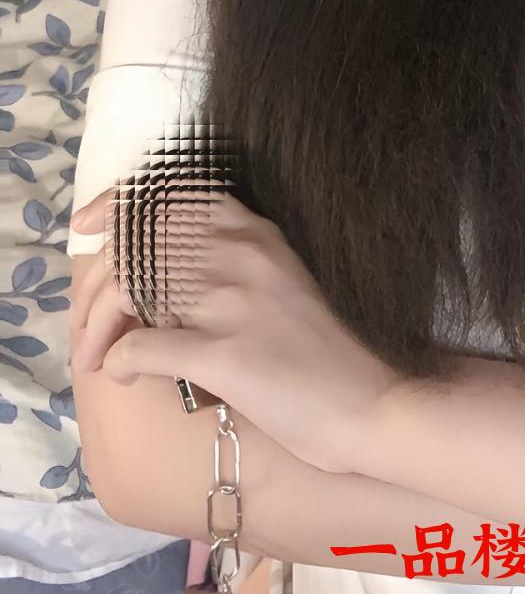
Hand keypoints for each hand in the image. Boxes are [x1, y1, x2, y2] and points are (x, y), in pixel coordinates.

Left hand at [69, 188, 395, 474]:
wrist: (368, 402)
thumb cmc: (318, 349)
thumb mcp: (275, 278)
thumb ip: (225, 259)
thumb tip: (152, 268)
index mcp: (253, 231)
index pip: (169, 191)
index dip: (117, 203)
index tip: (90, 230)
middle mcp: (239, 252)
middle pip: (135, 239)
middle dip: (94, 281)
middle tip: (88, 323)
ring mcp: (231, 301)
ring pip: (127, 287)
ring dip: (98, 327)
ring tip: (100, 355)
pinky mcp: (224, 354)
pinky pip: (140, 347)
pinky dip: (118, 361)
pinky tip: (125, 375)